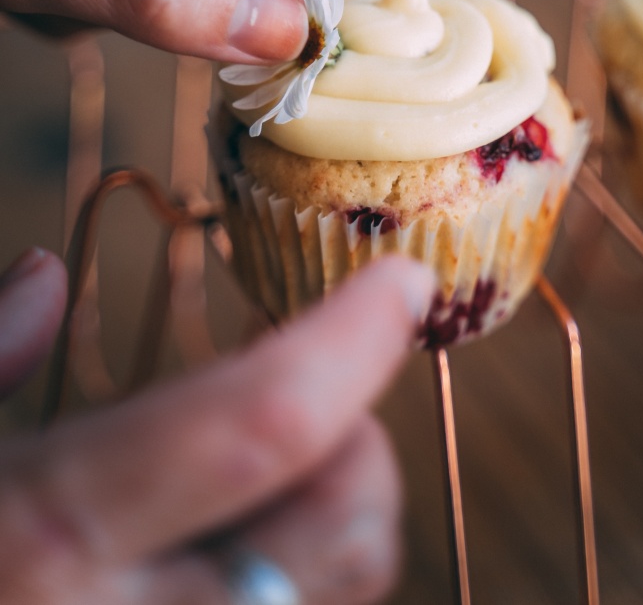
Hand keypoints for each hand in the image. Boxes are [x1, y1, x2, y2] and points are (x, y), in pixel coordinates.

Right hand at [0, 250, 433, 604]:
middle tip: (311, 410)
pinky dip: (284, 594)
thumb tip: (48, 274)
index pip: (258, 420)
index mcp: (38, 542)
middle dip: (357, 449)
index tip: (400, 285)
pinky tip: (218, 573)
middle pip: (341, 536)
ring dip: (332, 534)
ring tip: (263, 498)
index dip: (350, 340)